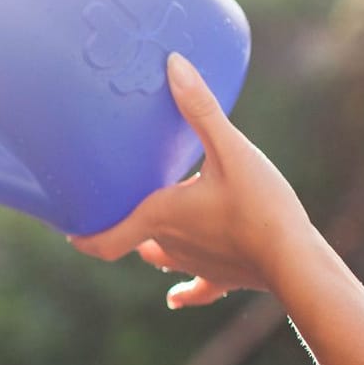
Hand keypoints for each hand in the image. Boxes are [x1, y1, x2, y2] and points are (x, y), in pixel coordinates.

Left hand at [70, 54, 317, 308]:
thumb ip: (200, 109)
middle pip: (135, 238)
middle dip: (124, 224)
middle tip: (115, 207)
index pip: (107, 237)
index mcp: (161, 216)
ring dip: (152, 246)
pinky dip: (185, 291)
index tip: (68, 231)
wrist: (295, 260)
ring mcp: (195, 266)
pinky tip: (175, 299)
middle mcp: (170, 245)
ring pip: (162, 257)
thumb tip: (173, 65)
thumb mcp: (230, 149)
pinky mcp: (223, 279)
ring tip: (147, 232)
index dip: (84, 236)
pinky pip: (198, 289)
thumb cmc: (260, 205)